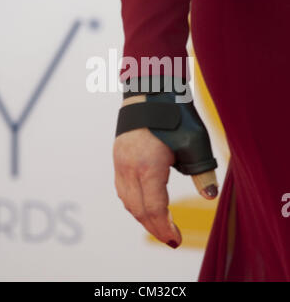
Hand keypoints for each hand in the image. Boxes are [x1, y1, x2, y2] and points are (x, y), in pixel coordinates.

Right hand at [113, 95, 217, 248]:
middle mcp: (129, 167)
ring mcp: (120, 161)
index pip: (154, 209)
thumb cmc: (174, 114)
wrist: (149, 90)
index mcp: (148, 166)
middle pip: (138, 209)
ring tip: (159, 223)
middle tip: (170, 237)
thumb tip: (210, 195)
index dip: (165, 228)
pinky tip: (143, 202)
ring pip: (127, 200)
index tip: (177, 239)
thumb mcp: (195, 141)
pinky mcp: (118, 155)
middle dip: (154, 227)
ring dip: (142, 216)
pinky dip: (133, 202)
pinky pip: (121, 188)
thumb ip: (202, 172)